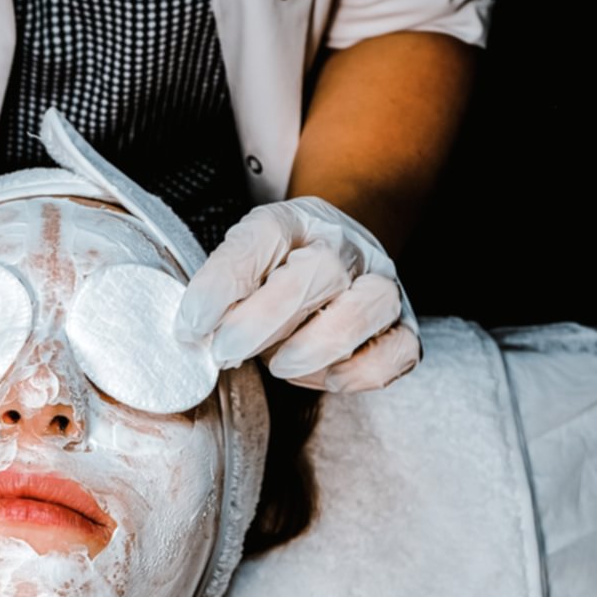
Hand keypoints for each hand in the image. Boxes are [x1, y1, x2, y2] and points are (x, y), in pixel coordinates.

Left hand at [175, 197, 419, 391]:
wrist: (337, 257)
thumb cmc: (278, 271)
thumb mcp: (242, 265)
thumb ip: (221, 291)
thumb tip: (196, 333)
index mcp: (294, 221)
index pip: (260, 238)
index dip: (222, 283)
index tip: (192, 325)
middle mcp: (345, 245)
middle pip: (318, 271)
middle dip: (263, 322)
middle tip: (226, 353)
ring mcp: (382, 283)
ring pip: (366, 306)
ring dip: (314, 346)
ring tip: (279, 365)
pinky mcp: (404, 326)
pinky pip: (396, 351)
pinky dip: (359, 371)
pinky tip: (326, 376)